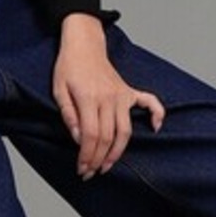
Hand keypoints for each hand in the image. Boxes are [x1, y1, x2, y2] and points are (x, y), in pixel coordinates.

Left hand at [53, 14, 164, 178]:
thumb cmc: (69, 67)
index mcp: (89, 97)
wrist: (84, 44)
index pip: (91, 135)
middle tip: (90, 172)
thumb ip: (68, 115)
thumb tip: (78, 138)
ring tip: (107, 165)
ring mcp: (121, 94)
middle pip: (108, 137)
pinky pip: (149, 102)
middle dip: (99, 159)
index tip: (82, 168)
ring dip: (117, 151)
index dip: (87, 155)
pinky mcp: (129, 91)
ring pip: (125, 130)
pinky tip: (156, 128)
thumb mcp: (58, 90)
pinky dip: (157, 114)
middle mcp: (109, 97)